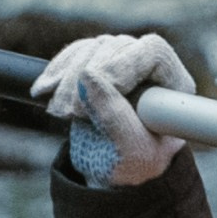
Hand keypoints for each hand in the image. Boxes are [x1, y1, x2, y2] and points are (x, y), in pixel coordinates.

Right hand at [30, 31, 191, 187]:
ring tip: (60, 111)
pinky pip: (75, 54)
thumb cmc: (134, 167)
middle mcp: (150, 69)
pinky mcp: (97, 65)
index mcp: (173, 86)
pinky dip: (56, 71)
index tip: (97, 89)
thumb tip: (87, 75)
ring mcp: (123, 63)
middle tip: (71, 112)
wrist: (113, 171)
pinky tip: (43, 91)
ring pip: (93, 48)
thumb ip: (114, 115)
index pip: (152, 52)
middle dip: (86, 76)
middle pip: (117, 47)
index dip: (122, 64)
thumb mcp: (130, 151)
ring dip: (67, 77)